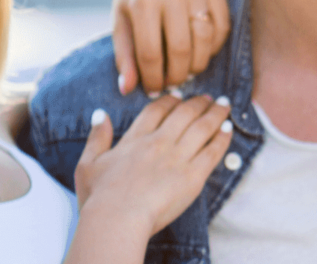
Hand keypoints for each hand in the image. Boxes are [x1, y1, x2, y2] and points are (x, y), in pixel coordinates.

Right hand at [71, 95, 232, 237]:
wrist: (116, 220)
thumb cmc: (99, 198)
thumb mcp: (88, 164)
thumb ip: (96, 138)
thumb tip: (100, 115)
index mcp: (135, 139)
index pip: (157, 110)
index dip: (170, 100)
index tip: (180, 96)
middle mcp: (159, 143)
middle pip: (184, 113)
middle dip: (199, 103)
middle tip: (209, 98)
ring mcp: (178, 158)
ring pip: (203, 127)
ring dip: (216, 114)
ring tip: (225, 106)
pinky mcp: (193, 177)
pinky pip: (213, 151)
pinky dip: (223, 138)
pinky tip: (229, 129)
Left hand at [112, 0, 229, 95]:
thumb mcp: (121, 23)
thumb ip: (125, 56)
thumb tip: (128, 89)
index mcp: (143, 2)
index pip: (151, 54)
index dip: (153, 79)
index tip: (153, 89)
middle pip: (181, 49)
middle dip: (177, 75)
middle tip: (172, 82)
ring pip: (204, 39)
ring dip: (197, 64)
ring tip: (186, 70)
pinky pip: (222, 26)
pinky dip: (214, 47)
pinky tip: (201, 51)